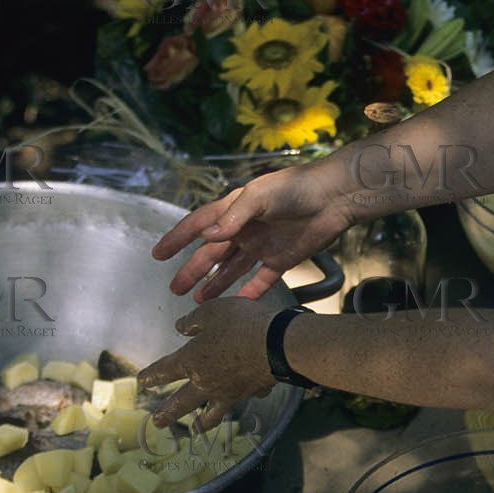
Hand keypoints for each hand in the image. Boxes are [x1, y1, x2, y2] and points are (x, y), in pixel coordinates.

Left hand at [139, 297, 277, 427]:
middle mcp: (207, 383)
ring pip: (211, 415)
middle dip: (167, 414)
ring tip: (195, 431)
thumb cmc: (241, 324)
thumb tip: (181, 327)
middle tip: (156, 423)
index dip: (151, 376)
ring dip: (201, 424)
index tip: (142, 382)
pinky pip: (245, 399)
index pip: (164, 372)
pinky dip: (242, 399)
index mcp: (191, 361)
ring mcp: (230, 392)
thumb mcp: (211, 312)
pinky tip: (244, 398)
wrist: (278, 343)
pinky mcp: (252, 392)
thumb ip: (193, 321)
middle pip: (181, 404)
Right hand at [151, 161, 354, 301]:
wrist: (335, 197)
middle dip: (193, 270)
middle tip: (175, 289)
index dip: (178, 238)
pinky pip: (261, 280)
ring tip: (199, 300)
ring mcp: (263, 245)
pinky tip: (235, 304)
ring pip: (232, 269)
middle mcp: (245, 229)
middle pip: (213, 253)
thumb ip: (233, 217)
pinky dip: (248, 292)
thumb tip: (207, 238)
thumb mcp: (259, 197)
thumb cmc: (296, 188)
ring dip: (215, 284)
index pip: (199, 225)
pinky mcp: (282, 259)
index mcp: (234, 209)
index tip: (158, 254)